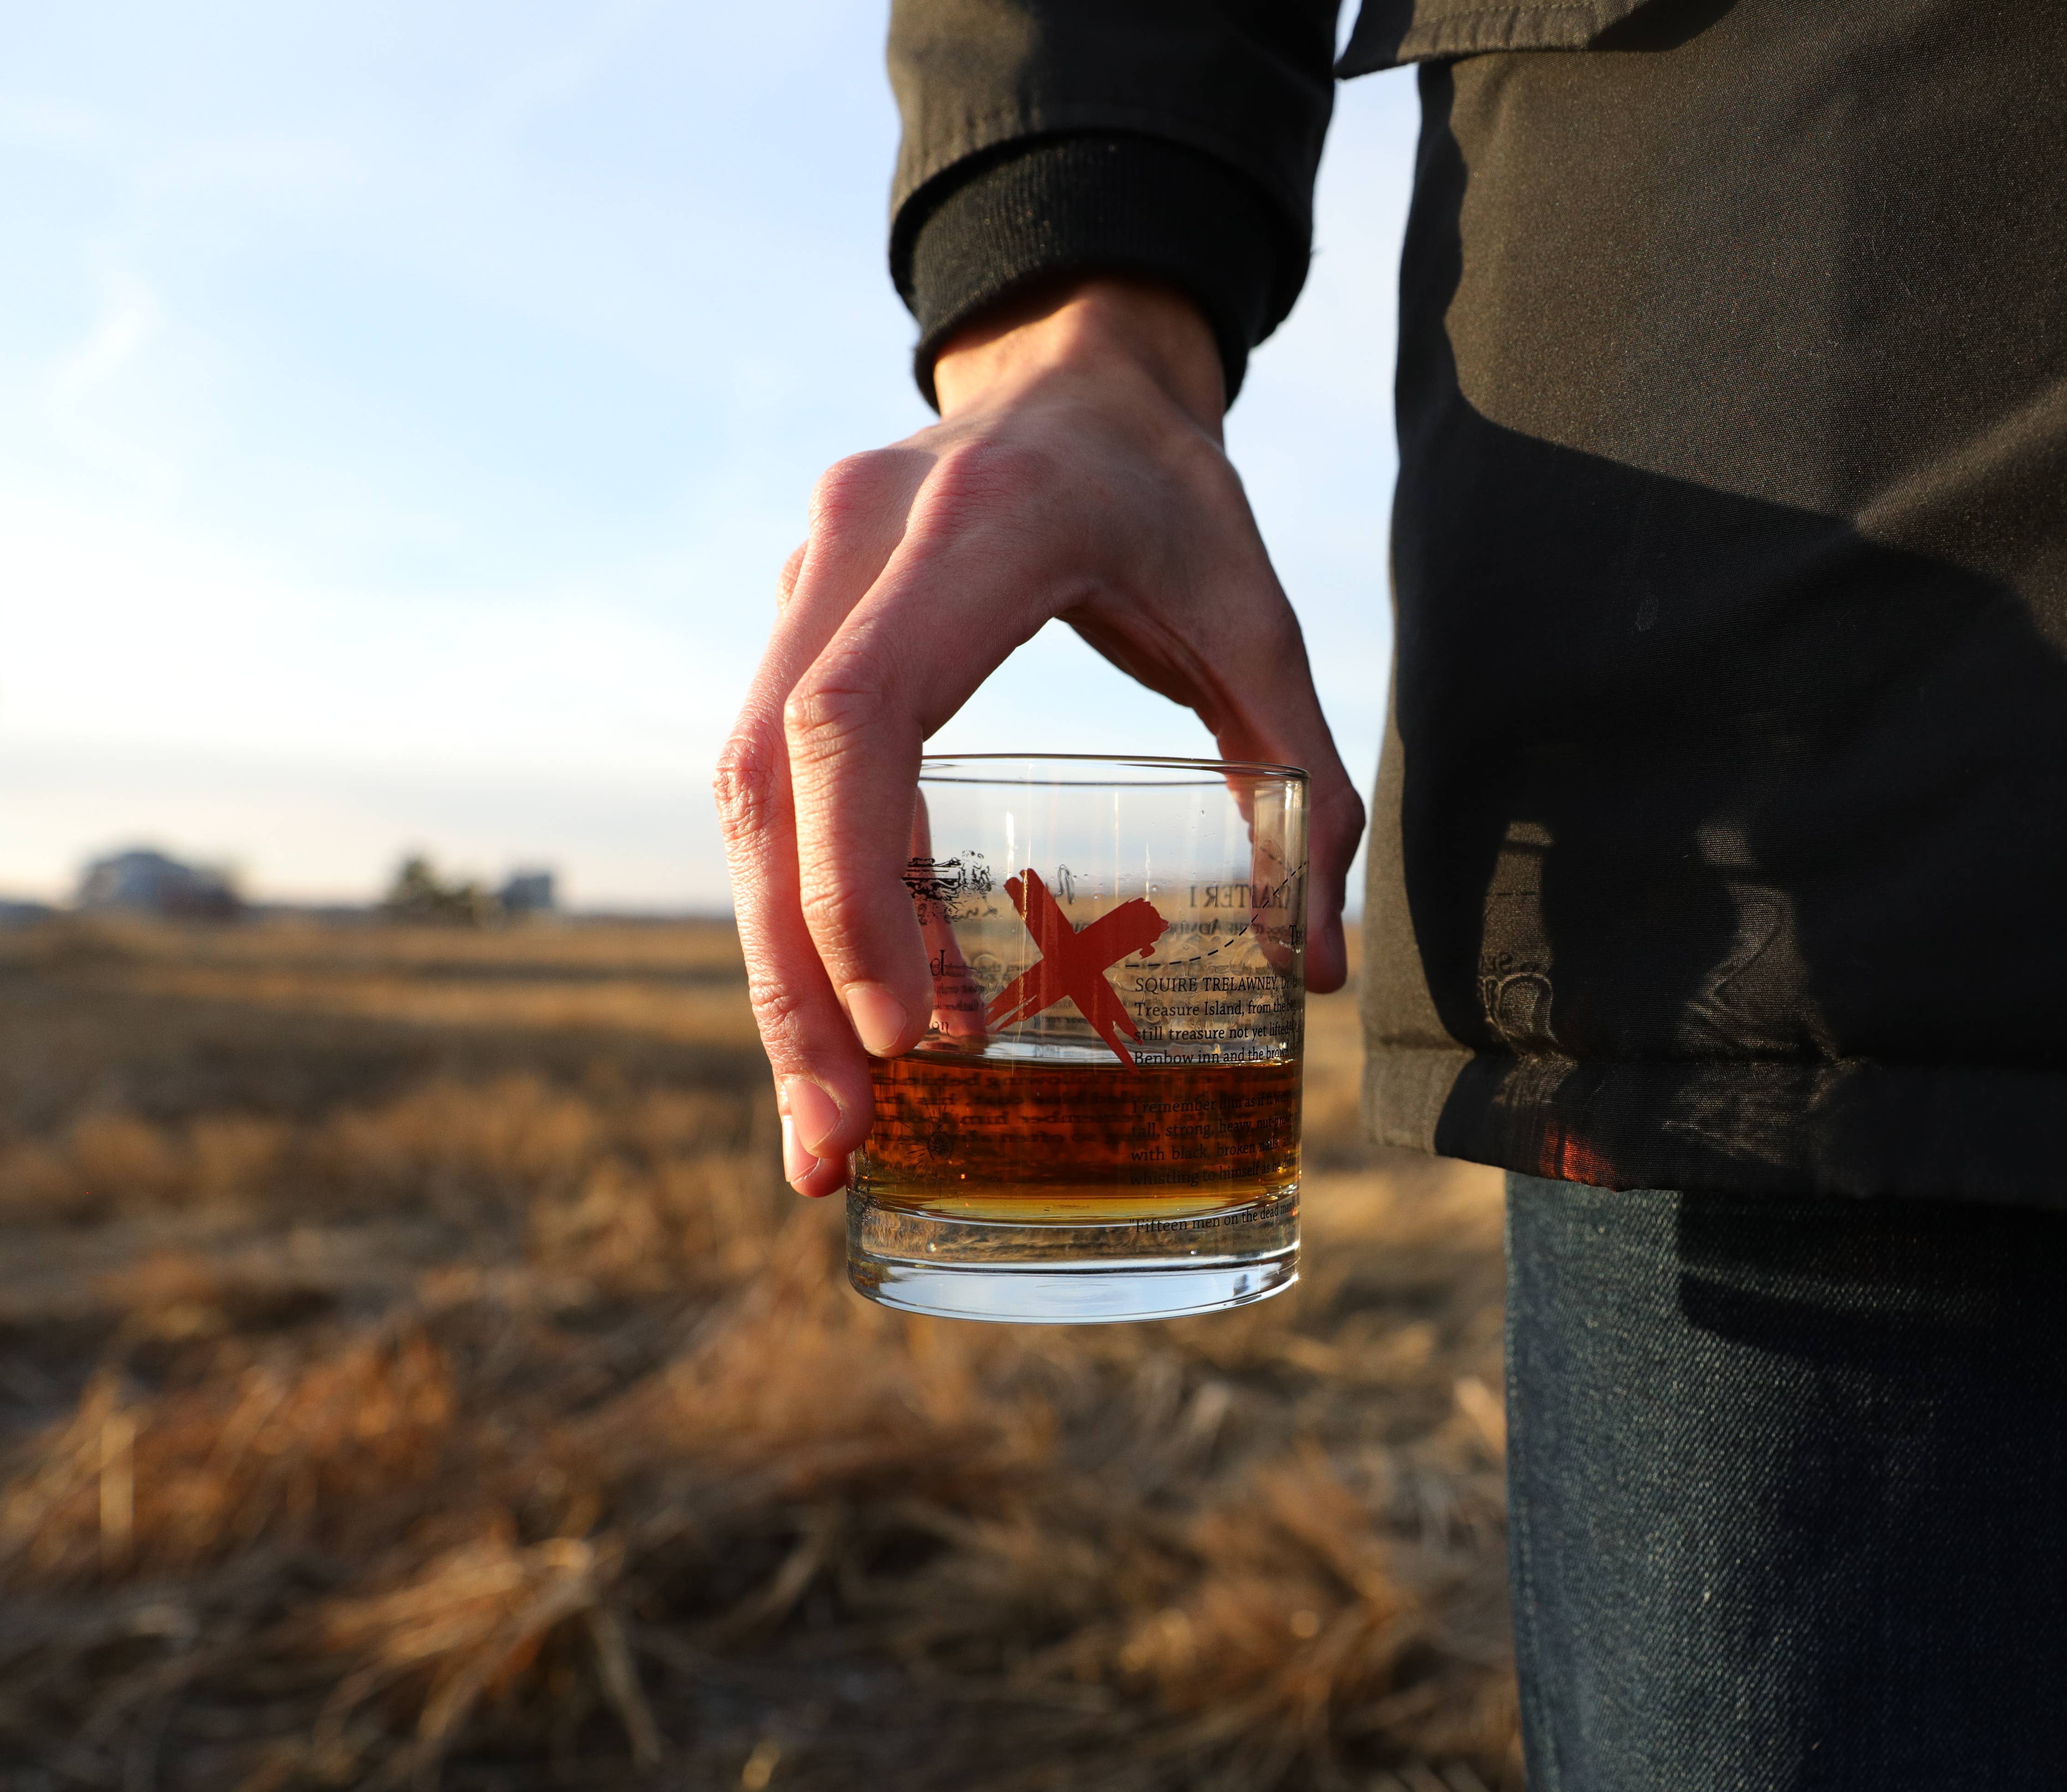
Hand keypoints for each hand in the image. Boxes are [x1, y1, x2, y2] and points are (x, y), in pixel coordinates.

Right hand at [716, 276, 1364, 1196]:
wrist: (1077, 373)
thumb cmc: (1172, 497)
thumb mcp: (1261, 620)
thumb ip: (1306, 781)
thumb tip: (1320, 966)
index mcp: (975, 529)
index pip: (857, 717)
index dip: (858, 883)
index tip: (906, 1028)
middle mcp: (854, 546)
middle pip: (769, 788)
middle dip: (796, 980)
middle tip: (835, 1143)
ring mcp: (804, 581)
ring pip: (746, 801)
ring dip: (782, 971)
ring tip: (833, 1127)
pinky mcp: (793, 625)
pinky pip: (775, 787)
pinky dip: (809, 909)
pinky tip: (864, 1018)